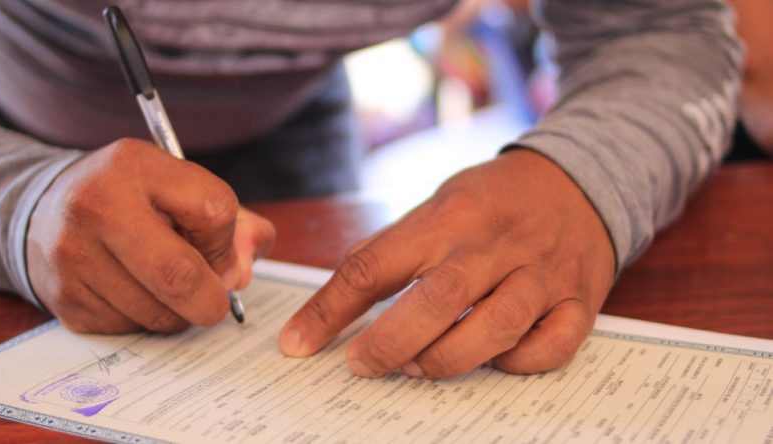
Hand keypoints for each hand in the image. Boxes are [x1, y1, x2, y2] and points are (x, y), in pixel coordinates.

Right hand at [27, 139, 274, 333]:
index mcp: (136, 165)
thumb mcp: (179, 187)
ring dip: (178, 313)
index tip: (218, 249)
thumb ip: (232, 222)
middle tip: (213, 300)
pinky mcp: (64, 298)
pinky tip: (133, 293)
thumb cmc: (132, 199)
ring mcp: (73, 255)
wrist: (45, 209)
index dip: (228, 242)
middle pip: (180, 276)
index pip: (214, 211)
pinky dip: (144, 321)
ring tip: (165, 287)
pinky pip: (129, 329)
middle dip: (211, 299)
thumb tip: (243, 272)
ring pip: (158, 313)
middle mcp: (96, 205)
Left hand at [279, 149, 614, 377]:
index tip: (298, 343)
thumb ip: (391, 249)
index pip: (376, 262)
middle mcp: (496, 243)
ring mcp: (542, 273)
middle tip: (362, 364)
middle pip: (439, 299)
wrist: (580, 179)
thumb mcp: (438, 205)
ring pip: (497, 327)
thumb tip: (334, 301)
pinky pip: (551, 346)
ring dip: (449, 357)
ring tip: (417, 365)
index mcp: (450, 215)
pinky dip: (517, 363)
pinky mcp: (579, 300)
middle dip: (390, 342)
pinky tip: (493, 358)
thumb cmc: (494, 200)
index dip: (330, 308)